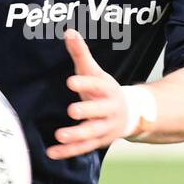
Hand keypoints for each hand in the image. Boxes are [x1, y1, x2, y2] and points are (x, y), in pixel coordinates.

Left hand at [46, 28, 130, 159]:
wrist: (132, 113)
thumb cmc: (105, 90)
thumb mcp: (95, 71)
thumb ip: (81, 53)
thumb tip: (69, 31)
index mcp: (107, 89)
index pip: (97, 85)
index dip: (85, 83)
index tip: (70, 81)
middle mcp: (109, 109)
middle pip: (99, 111)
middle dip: (87, 111)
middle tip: (72, 110)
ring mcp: (104, 127)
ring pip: (92, 133)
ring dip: (77, 135)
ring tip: (60, 136)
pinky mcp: (98, 142)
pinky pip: (83, 148)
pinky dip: (68, 152)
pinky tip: (52, 152)